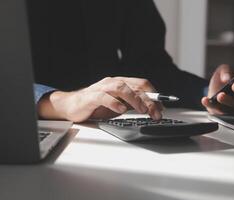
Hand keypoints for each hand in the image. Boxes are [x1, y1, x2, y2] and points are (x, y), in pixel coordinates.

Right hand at [37, 77, 162, 121]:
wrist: (72, 105)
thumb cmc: (96, 105)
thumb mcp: (119, 105)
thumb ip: (133, 104)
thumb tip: (152, 107)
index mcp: (121, 83)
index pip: (142, 84)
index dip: (154, 95)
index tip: (162, 107)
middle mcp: (113, 83)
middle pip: (135, 87)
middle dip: (148, 100)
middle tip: (156, 113)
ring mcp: (102, 88)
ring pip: (121, 88)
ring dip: (134, 99)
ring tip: (142, 109)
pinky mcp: (91, 97)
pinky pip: (103, 97)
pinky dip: (114, 103)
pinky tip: (120, 110)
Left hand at [201, 64, 233, 113]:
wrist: (212, 89)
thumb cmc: (222, 79)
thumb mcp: (223, 70)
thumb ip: (226, 70)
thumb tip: (227, 77)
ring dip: (227, 100)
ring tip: (220, 95)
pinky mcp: (224, 112)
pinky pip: (218, 110)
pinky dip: (211, 105)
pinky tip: (205, 100)